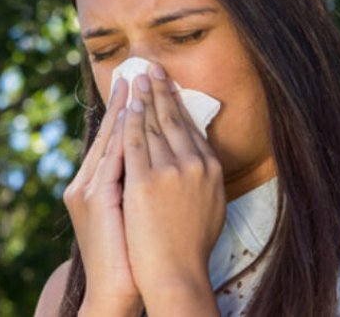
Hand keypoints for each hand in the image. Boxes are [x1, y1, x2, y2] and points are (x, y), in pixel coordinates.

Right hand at [62, 78, 142, 315]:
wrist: (116, 288)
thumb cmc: (130, 255)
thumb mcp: (133, 212)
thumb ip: (139, 184)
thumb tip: (162, 158)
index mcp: (94, 185)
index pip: (115, 139)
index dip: (127, 110)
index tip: (139, 84)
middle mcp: (87, 182)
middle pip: (110, 133)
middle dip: (125, 100)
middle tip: (137, 69)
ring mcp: (89, 189)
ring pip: (110, 139)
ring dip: (124, 109)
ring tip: (136, 81)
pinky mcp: (97, 199)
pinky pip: (112, 158)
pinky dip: (123, 135)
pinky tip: (133, 115)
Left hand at [121, 62, 226, 299]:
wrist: (176, 273)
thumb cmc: (191, 247)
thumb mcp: (210, 208)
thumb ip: (204, 182)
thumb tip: (202, 165)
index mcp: (212, 170)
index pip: (192, 128)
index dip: (180, 105)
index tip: (171, 88)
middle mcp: (195, 164)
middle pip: (175, 119)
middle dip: (162, 90)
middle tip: (153, 67)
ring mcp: (170, 171)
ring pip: (154, 125)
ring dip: (145, 98)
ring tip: (138, 77)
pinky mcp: (145, 181)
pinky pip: (135, 142)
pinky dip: (130, 120)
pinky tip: (127, 105)